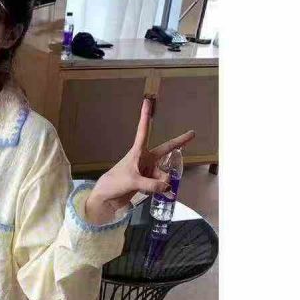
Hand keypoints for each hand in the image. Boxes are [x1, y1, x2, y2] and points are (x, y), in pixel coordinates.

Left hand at [84, 98, 195, 223]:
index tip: (147, 101)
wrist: (107, 197)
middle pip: (166, 150)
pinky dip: (164, 190)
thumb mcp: (133, 182)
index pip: (143, 131)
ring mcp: (147, 170)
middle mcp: (145, 159)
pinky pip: (162, 184)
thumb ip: (152, 185)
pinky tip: (165, 196)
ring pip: (164, 174)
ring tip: (156, 190)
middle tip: (192, 133)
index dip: (146, 116)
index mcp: (138, 152)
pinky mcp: (148, 182)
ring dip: (164, 183)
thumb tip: (168, 186)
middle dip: (179, 143)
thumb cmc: (115, 183)